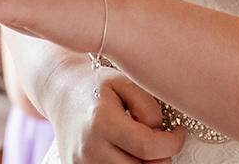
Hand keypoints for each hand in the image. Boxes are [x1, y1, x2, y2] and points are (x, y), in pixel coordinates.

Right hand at [49, 58, 185, 163]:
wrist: (60, 91)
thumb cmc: (95, 85)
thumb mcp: (125, 83)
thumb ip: (148, 107)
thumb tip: (160, 134)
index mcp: (101, 121)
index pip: (148, 147)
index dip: (172, 143)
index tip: (178, 133)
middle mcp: (89, 148)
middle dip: (158, 157)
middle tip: (157, 140)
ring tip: (138, 145)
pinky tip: (125, 152)